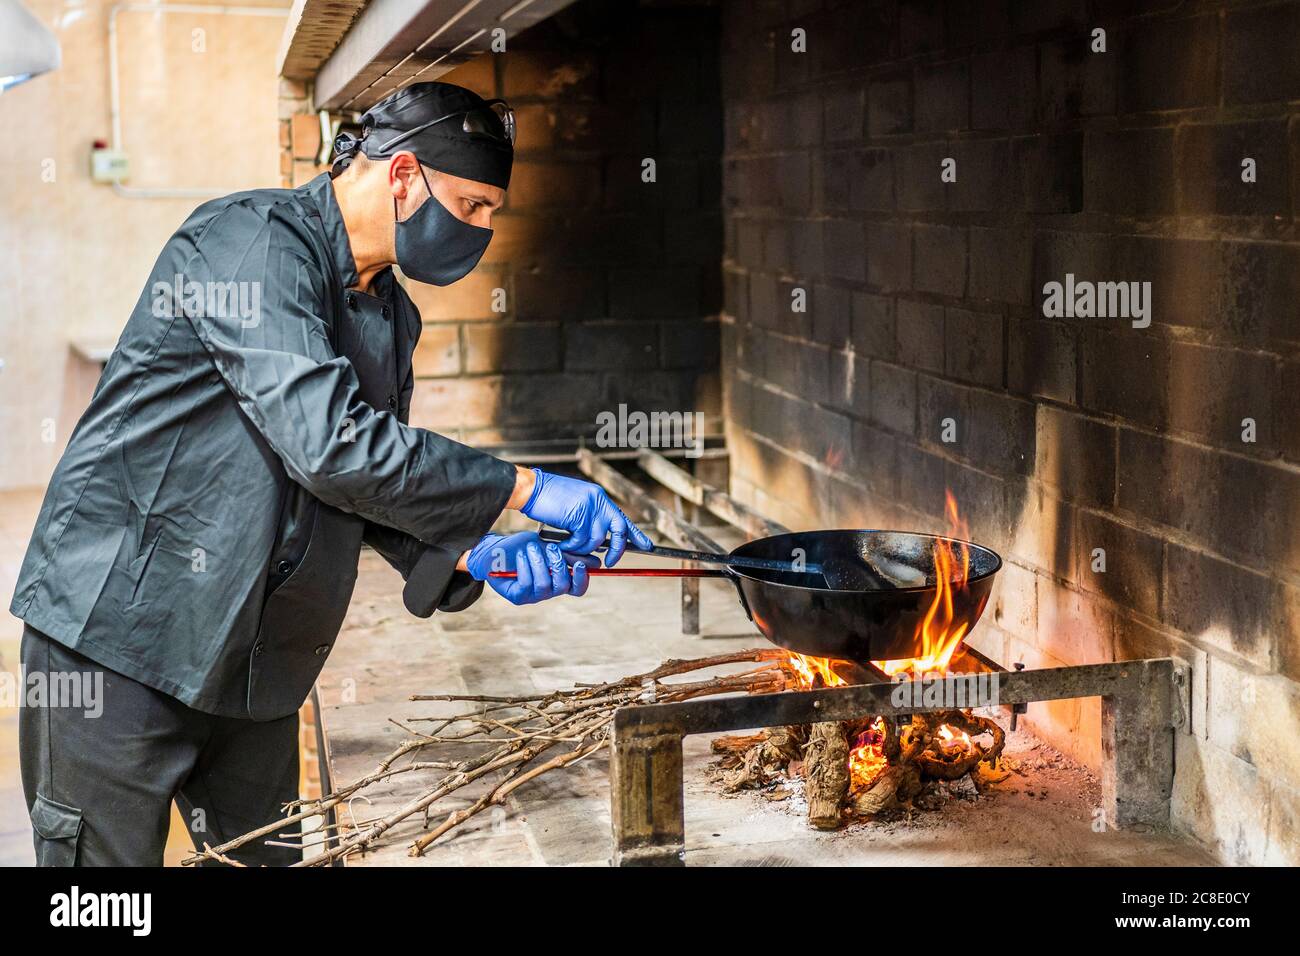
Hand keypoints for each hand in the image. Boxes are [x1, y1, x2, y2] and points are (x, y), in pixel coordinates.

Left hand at [465, 531, 591, 604]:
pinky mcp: (517, 596)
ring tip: (529, 548)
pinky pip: (526, 584)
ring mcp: (533, 596)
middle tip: (549, 548)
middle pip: (562, 586)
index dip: (581, 579)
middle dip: (558, 565)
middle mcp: (548, 591)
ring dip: (538, 563)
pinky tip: (521, 556)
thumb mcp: (549, 548)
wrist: (497, 551)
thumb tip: (596, 562)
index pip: (577, 589)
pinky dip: (525, 567)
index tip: (578, 564)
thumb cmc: (524, 548)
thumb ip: (569, 555)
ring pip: (544, 584)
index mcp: (559, 580)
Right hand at [519, 468, 653, 565]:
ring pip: (596, 540)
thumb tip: (602, 543)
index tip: (647, 546)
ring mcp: (590, 506)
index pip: (622, 517)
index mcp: (599, 497)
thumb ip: (589, 520)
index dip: (636, 533)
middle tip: (610, 562)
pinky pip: (581, 541)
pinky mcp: (580, 515)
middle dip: (618, 549)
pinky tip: (561, 542)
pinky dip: (571, 546)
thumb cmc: (547, 501)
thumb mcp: (575, 507)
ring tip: (568, 545)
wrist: (530, 489)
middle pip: (619, 529)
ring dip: (582, 548)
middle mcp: (599, 499)